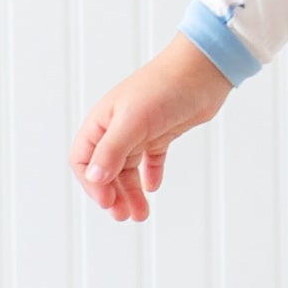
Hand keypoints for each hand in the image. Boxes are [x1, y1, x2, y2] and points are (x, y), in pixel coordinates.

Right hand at [68, 35, 233, 221]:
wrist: (204, 71)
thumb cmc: (165, 87)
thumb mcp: (134, 120)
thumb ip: (113, 150)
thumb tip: (95, 179)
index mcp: (102, 122)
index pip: (84, 160)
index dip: (92, 184)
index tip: (108, 203)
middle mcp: (117, 127)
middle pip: (106, 170)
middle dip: (113, 194)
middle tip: (124, 216)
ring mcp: (140, 131)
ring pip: (128, 169)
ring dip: (131, 192)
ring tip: (140, 214)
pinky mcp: (162, 133)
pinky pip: (150, 159)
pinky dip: (150, 175)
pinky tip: (153, 188)